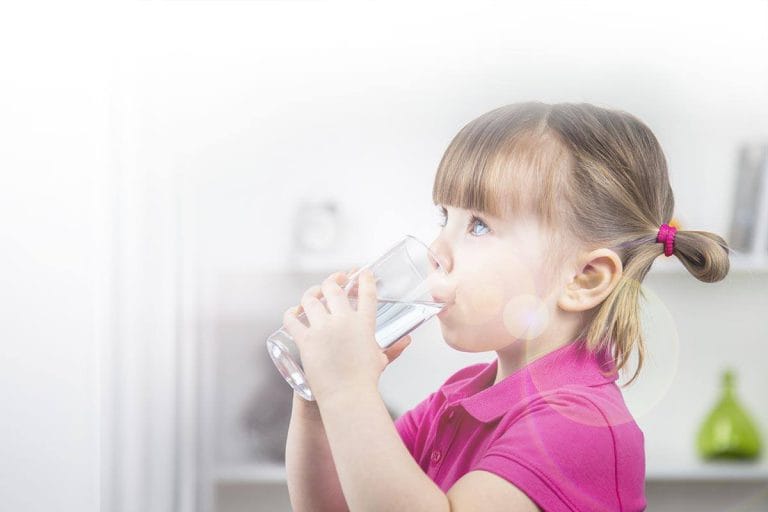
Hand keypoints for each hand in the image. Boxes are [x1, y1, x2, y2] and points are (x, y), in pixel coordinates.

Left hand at [282, 267, 411, 402]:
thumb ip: (393, 348)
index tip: (362, 272)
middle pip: (333, 288)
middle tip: (334, 281)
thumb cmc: (365, 381)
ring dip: (311, 293)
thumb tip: (407, 341)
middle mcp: (343, 321)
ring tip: (313, 294)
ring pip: (310, 299)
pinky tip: (292, 312)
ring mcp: (323, 329)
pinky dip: (291, 314)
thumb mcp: (380, 359)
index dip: (364, 278)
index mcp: (364, 323)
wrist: (348, 396)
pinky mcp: (306, 340)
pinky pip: (292, 320)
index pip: (366, 292)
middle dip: (333, 280)